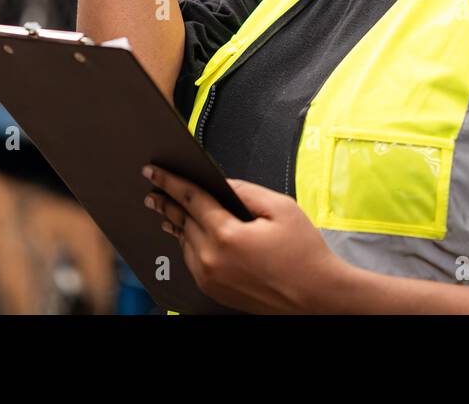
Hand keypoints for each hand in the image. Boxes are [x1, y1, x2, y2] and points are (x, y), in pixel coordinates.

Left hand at [142, 164, 349, 313]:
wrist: (316, 296)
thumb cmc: (304, 254)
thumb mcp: (280, 208)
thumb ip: (245, 191)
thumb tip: (222, 184)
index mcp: (227, 235)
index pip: (190, 199)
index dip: (170, 182)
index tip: (153, 172)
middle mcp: (212, 259)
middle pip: (182, 221)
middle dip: (167, 202)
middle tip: (152, 191)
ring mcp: (210, 278)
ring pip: (184, 243)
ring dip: (176, 224)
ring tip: (167, 211)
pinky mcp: (214, 291)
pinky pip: (192, 262)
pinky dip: (188, 244)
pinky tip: (189, 235)